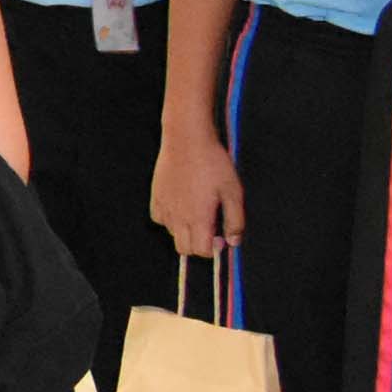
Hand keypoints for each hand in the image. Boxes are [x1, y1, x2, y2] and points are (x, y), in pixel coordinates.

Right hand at [152, 120, 244, 257]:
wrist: (187, 140)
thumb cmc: (213, 164)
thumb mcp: (234, 192)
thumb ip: (235, 220)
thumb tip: (234, 241)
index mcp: (198, 218)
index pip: (201, 251)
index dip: (213, 249)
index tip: (221, 236)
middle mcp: (178, 216)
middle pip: (184, 249)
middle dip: (199, 245)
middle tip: (211, 227)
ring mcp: (164, 207)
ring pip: (172, 234)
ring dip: (185, 231)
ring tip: (197, 212)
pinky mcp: (156, 196)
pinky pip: (159, 219)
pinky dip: (170, 219)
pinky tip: (181, 206)